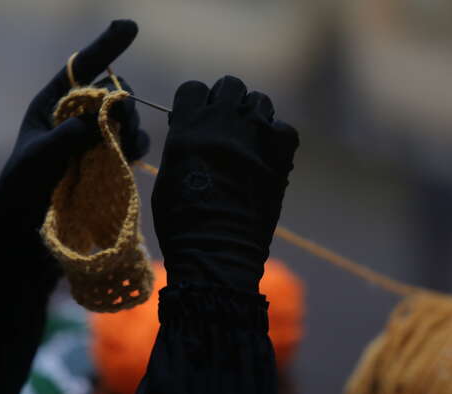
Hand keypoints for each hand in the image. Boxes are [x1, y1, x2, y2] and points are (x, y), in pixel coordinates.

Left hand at [0, 20, 148, 235]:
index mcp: (53, 102)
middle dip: (121, 100)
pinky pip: (132, 142)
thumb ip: (65, 136)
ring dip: (130, 125)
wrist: (28, 220)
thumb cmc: (23, 183)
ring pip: (126, 116)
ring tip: (122, 146)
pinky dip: (135, 145)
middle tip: (120, 118)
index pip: (81, 68)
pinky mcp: (108, 156)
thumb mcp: (38, 156)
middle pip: (112, 90)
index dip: (105, 47)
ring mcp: (94, 134)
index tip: (129, 28)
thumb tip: (97, 120)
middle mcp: (77, 113)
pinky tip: (130, 155)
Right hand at [151, 76, 298, 291]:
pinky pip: (283, 128)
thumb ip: (182, 144)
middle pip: (230, 85)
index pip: (194, 88)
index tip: (196, 119)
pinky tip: (266, 157)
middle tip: (224, 127)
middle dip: (225, 102)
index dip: (195, 103)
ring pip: (259, 101)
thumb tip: (193, 134)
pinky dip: (276, 139)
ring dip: (251, 116)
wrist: (217, 251)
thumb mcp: (167, 175)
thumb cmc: (181, 220)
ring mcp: (255, 135)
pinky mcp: (281, 153)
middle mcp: (223, 122)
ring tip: (247, 141)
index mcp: (188, 126)